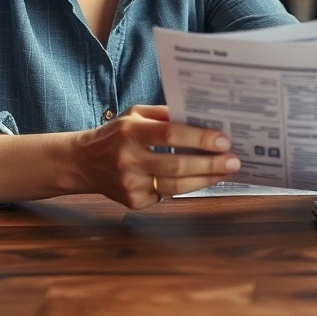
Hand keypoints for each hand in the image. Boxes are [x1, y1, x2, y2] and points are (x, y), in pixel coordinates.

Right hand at [72, 105, 239, 208]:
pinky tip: (201, 180)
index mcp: (130, 132)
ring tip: (225, 172)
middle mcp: (128, 159)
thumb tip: (201, 117)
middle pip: (177, 164)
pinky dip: (185, 187)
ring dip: (205, 179)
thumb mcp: (135, 114)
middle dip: (211, 163)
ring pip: (176, 186)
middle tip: (234, 161)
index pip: (170, 134)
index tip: (223, 140)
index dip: (199, 138)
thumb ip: (165, 114)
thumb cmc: (116, 134)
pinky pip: (166, 196)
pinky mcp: (132, 201)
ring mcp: (129, 183)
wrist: (82, 163)